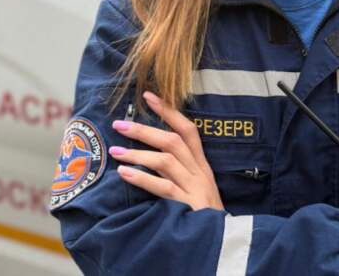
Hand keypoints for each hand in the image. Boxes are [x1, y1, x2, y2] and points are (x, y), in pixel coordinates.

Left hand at [110, 91, 224, 211]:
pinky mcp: (188, 206)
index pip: (188, 130)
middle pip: (173, 141)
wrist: (223, 243)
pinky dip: (142, 178)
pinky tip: (124, 174)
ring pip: (167, 161)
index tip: (149, 96)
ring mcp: (195, 188)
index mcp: (201, 165)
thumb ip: (174, 172)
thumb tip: (144, 155)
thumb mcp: (193, 188)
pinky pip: (163, 187)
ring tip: (115, 151)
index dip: (169, 111)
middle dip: (145, 130)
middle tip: (120, 124)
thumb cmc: (202, 215)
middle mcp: (200, 172)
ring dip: (138, 153)